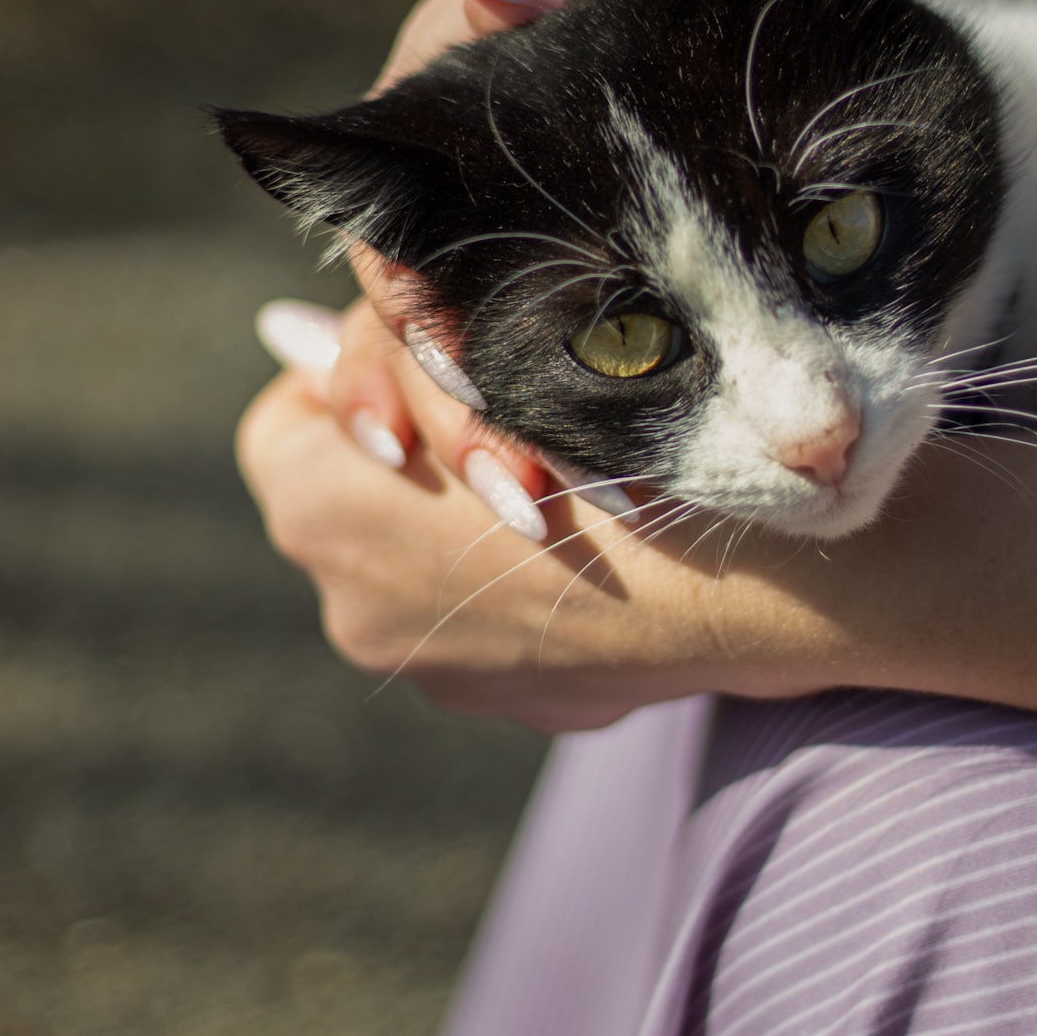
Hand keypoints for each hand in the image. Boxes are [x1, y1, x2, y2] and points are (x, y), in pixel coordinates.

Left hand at [236, 296, 741, 730]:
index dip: (346, 383)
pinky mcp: (519, 702)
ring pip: (429, 564)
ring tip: (567, 475)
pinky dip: (534, 576)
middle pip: (357, 500)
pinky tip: (606, 542)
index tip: (419, 362)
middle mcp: (355, 614)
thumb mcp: (488, 357)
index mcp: (324, 518)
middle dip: (416, 452)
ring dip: (475, 519)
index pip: (284, 429)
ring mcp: (437, 672)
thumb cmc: (615, 445)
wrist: (752, 585)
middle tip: (503, 408)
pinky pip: (500, 617)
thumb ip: (382, 346)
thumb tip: (290, 334)